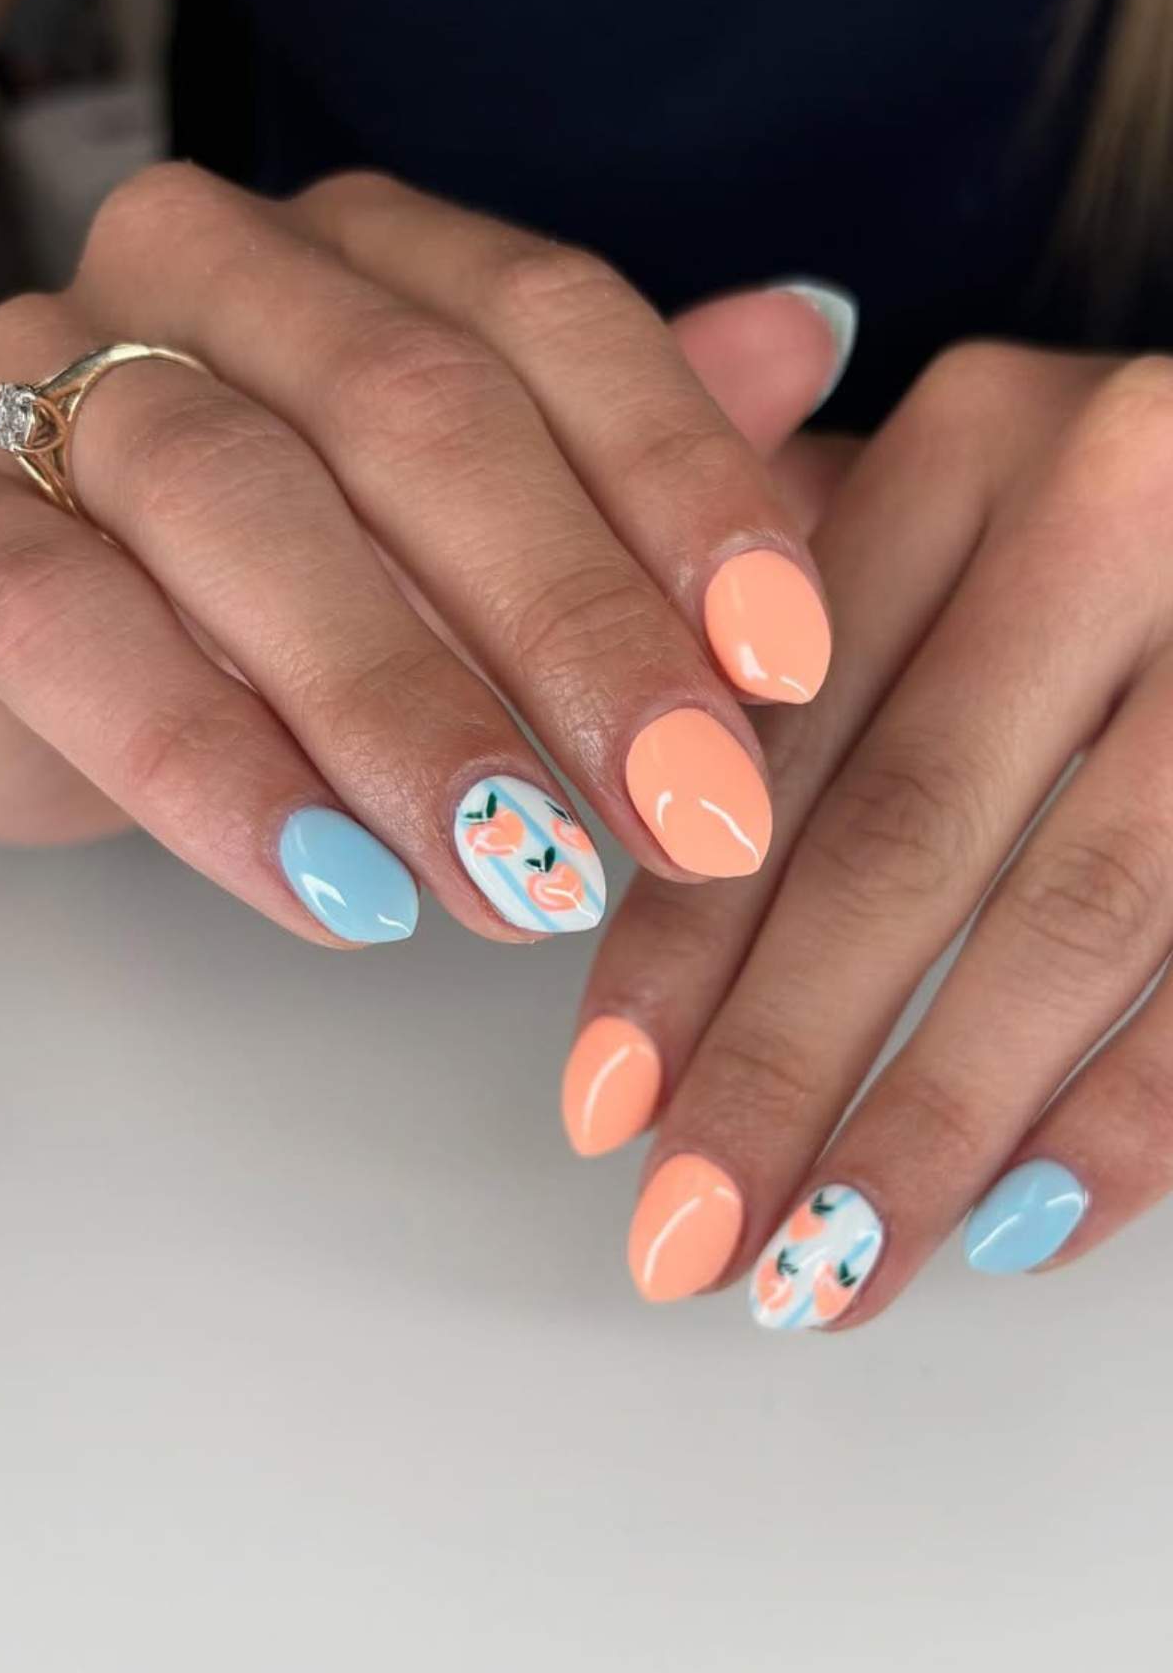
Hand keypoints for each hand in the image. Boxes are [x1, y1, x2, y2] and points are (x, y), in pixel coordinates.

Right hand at [0, 165, 846, 944]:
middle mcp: (209, 274)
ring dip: (406, 712)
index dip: (681, 483)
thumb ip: (624, 435)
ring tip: (531, 881)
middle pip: (415, 412)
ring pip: (243, 508)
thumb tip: (808, 329)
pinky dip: (217, 772)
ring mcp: (54, 383)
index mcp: (367, 250)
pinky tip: (342, 896)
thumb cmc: (294, 572)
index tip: (785, 662)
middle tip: (689, 812)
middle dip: (570, 625)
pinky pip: (73, 629)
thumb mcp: (474, 517)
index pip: (553, 319)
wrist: (35, 632)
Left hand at [568, 334, 1172, 1318]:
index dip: (683, 938)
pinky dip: (1127, 1109)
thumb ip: (840, 641)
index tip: (604, 1104)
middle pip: (903, 835)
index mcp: (969, 451)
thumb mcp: (985, 508)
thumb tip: (656, 888)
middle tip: (686, 1241)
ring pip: (1069, 914)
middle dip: (779, 1063)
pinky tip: (1026, 1226)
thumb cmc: (1148, 522)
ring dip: (933, 1123)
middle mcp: (1107, 504)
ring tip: (828, 1271)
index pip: (786, 738)